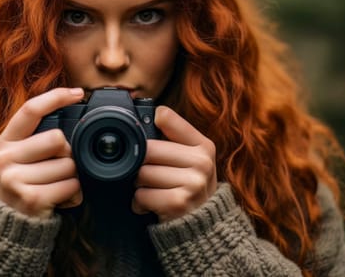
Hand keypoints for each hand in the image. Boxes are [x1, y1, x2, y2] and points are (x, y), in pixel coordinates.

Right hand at [0, 87, 84, 217]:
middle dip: (67, 153)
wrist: (8, 225)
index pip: (30, 110)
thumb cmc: (22, 184)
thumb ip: (37, 137)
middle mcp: (5, 158)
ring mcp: (15, 179)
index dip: (55, 97)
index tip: (78, 93)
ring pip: (68, 164)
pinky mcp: (31, 198)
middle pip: (57, 138)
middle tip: (58, 167)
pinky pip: (71, 186)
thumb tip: (71, 111)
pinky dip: (74, 193)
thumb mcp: (20, 157)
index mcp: (5, 141)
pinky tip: (61, 197)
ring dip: (72, 177)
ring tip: (56, 185)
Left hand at [132, 106, 216, 221]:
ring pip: (142, 173)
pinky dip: (140, 203)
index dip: (148, 125)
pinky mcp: (178, 202)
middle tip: (151, 174)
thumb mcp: (191, 160)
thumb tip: (145, 117)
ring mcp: (192, 182)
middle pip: (147, 149)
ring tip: (154, 191)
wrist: (204, 227)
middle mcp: (201, 161)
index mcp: (203, 145)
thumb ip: (172, 140)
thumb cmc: (189, 188)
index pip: (165, 117)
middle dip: (140, 164)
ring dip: (139, 186)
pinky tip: (153, 205)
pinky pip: (141, 195)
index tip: (146, 136)